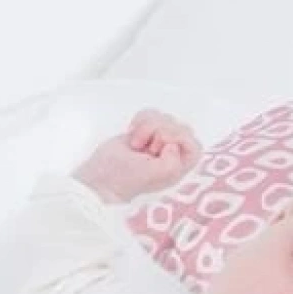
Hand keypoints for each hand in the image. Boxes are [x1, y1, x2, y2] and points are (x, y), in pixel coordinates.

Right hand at [74, 109, 201, 202]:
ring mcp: (158, 142)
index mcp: (177, 169)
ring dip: (148, 126)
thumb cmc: (123, 179)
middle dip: (160, 131)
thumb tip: (172, 146)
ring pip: (166, 118)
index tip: (160, 143)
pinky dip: (141, 119)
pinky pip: (152, 114)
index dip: (179, 138)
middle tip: (146, 147)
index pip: (194, 146)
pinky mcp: (145, 132)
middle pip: (181, 128)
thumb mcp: (152, 175)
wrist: (99, 174)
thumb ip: (172, 163)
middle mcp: (171, 155)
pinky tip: (132, 134)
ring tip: (136, 143)